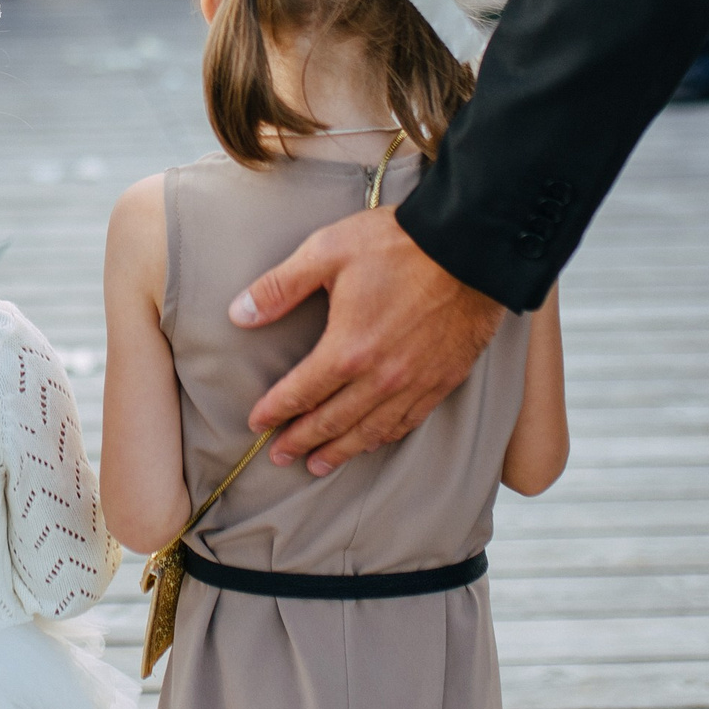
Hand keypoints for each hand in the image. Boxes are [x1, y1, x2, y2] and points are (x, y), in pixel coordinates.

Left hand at [233, 204, 507, 475]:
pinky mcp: (443, 380)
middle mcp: (380, 378)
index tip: (257, 423)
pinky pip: (407, 422)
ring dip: (340, 451)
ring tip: (318, 464)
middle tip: (279, 456)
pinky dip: (383, 437)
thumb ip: (280, 287)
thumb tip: (239, 313)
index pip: (300, 393)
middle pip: (332, 422)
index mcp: (347, 349)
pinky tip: (371, 442)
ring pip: (369, 432)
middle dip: (300, 441)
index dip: (275, 411)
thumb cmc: (397, 245)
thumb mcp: (326, 252)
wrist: (469, 246)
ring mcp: (415, 383)